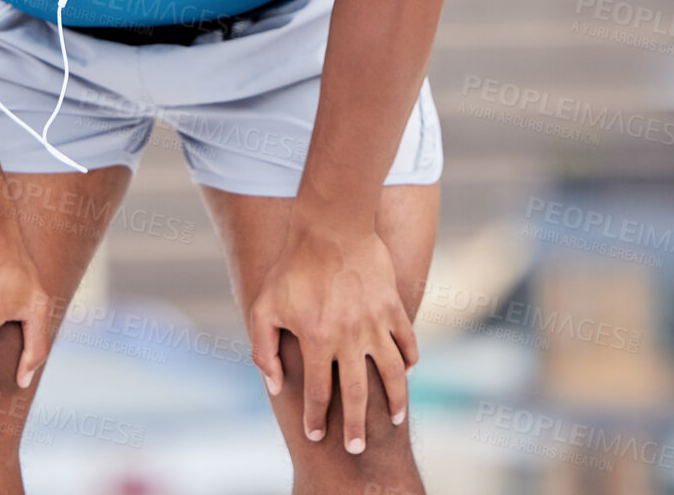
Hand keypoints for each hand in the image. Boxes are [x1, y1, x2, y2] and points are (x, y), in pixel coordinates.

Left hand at [247, 222, 417, 452]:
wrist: (331, 225)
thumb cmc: (293, 266)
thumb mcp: (265, 305)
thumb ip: (264, 348)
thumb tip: (275, 385)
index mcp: (316, 339)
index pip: (318, 393)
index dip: (317, 419)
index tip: (318, 435)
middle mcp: (348, 336)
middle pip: (355, 394)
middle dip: (355, 426)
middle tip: (357, 447)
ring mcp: (375, 322)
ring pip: (392, 373)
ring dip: (395, 400)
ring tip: (394, 418)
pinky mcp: (392, 306)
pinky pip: (407, 341)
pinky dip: (410, 359)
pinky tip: (407, 370)